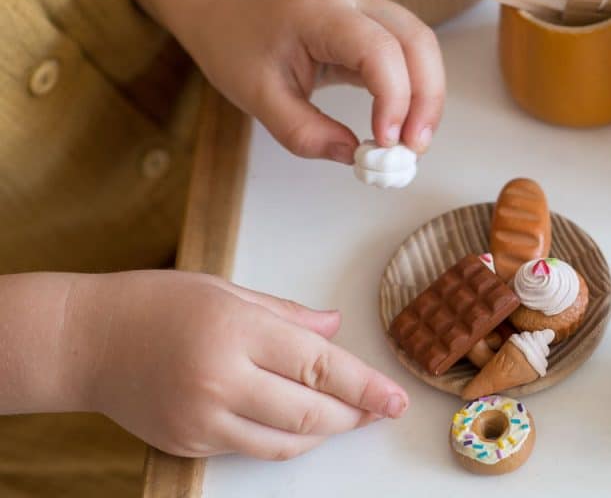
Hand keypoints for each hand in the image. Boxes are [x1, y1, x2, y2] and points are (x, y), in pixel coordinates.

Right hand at [72, 270, 408, 459]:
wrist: (83, 341)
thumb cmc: (155, 303)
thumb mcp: (227, 291)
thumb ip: (287, 315)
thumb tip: (334, 328)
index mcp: (236, 332)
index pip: (320, 367)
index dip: (366, 387)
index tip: (397, 399)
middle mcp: (221, 380)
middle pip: (311, 414)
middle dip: (354, 415)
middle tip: (378, 408)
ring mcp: (202, 419)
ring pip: (286, 443)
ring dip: (324, 433)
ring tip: (345, 417)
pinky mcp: (189, 443)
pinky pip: (251, 449)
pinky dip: (283, 439)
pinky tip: (297, 422)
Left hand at [182, 0, 444, 163]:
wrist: (226, 12)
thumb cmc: (237, 46)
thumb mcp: (257, 97)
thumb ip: (303, 131)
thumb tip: (353, 155)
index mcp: (320, 11)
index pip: (378, 49)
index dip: (394, 97)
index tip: (385, 143)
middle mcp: (354, 1)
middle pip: (417, 41)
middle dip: (426, 99)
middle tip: (414, 149)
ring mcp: (369, 9)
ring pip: (423, 46)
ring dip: (427, 97)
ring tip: (412, 143)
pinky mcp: (374, 25)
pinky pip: (410, 55)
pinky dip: (414, 91)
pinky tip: (402, 124)